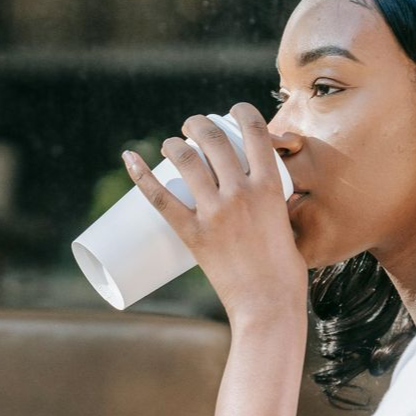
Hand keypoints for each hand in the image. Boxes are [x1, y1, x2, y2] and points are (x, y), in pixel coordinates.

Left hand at [123, 102, 307, 321]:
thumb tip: (260, 196)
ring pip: (187, 161)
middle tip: (191, 128)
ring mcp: (215, 212)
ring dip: (174, 144)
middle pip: (214, 139)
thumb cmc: (283, 270)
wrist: (268, 303)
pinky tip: (128, 158)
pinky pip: (160, 198)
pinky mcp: (193, 234)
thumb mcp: (286, 223)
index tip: (230, 111)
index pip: (255, 131)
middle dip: (198, 124)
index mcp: (270, 185)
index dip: (240, 112)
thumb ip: (273, 206)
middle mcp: (242, 192)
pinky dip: (140, 176)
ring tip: (169, 144)